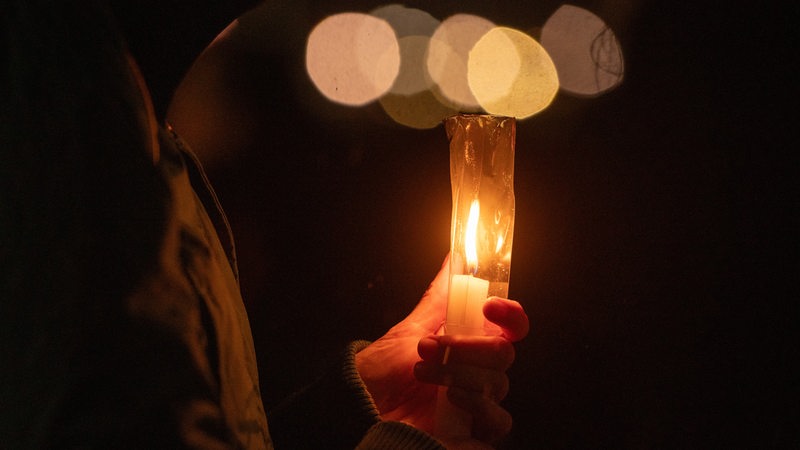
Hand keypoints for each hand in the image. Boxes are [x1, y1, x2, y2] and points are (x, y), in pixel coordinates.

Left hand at [355, 255, 528, 447]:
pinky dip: (479, 408)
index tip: (490, 306)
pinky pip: (499, 421)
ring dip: (459, 374)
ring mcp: (478, 402)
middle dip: (468, 346)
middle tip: (428, 347)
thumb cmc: (382, 371)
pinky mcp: (474, 431)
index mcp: (470, 343)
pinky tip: (452, 402)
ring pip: (498, 383)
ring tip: (423, 373)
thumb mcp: (410, 329)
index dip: (510, 315)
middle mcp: (478, 371)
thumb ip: (439, 298)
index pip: (511, 327)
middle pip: (504, 353)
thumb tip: (455, 257)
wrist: (361, 408)